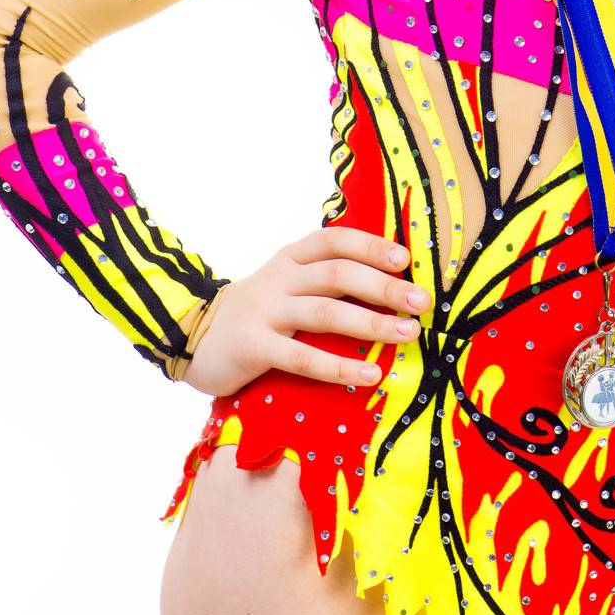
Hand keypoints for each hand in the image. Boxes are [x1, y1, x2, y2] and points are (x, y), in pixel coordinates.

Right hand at [183, 226, 429, 397]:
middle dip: (383, 286)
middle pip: (338, 274)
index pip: (335, 240)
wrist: (193, 335)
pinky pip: (302, 356)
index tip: (406, 258)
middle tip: (421, 302)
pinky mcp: (254, 347)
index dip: (371, 246)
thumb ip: (326, 279)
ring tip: (407, 335)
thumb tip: (391, 283)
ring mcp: (266, 311)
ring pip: (324, 312)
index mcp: (292, 257)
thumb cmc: (259, 310)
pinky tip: (369, 374)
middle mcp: (282, 278)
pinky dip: (339, 365)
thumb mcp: (288, 282)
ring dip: (370, 323)